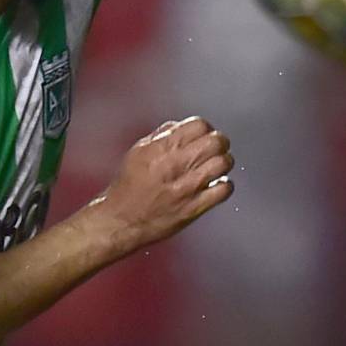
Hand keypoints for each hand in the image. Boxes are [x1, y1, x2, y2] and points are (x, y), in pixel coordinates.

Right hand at [89, 117, 233, 254]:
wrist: (121, 220)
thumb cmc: (127, 188)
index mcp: (160, 148)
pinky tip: (215, 186)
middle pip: (215, 142)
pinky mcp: (194, 208)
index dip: (205, 128)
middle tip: (216, 149)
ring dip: (223, 163)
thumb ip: (160, 137)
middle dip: (220, 143)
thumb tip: (180, 126)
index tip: (204, 135)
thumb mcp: (137, 153)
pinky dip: (224, 186)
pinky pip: (223, 190)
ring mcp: (186, 187)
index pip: (198, 125)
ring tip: (217, 167)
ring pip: (223, 163)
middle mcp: (174, 165)